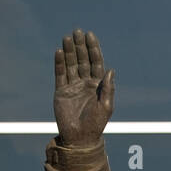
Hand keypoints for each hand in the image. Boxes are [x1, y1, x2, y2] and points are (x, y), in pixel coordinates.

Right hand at [53, 28, 114, 146]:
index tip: (90, 36)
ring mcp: (72, 86)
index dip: (93, 49)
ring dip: (69, 51)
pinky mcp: (61, 91)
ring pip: (70, 64)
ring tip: (67, 37)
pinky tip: (59, 52)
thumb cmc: (96, 124)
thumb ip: (108, 88)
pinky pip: (60, 74)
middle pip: (82, 60)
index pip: (95, 62)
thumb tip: (111, 70)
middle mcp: (85, 83)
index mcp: (97, 85)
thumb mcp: (106, 106)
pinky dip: (59, 63)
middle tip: (77, 31)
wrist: (80, 138)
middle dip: (80, 46)